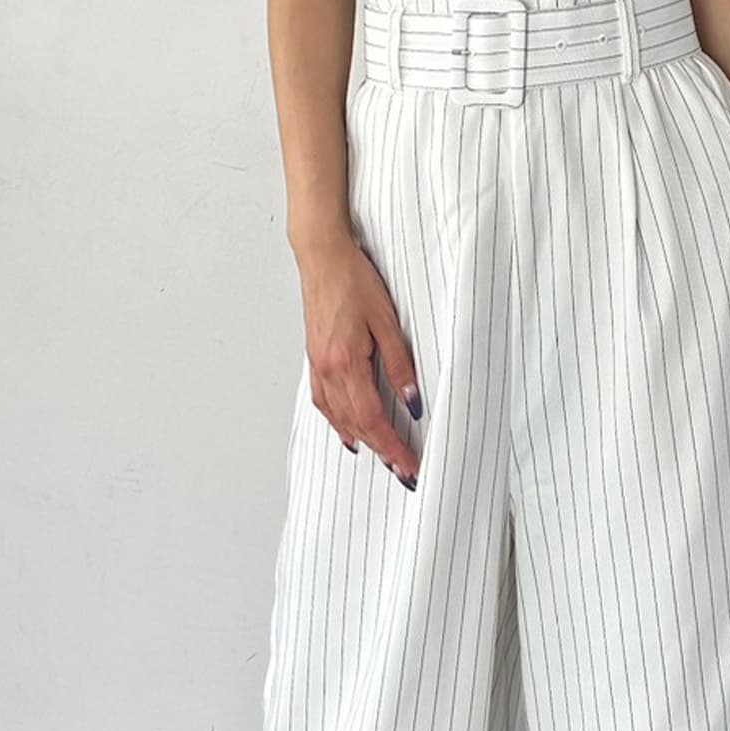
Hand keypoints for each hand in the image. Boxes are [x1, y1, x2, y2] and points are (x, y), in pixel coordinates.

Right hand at [298, 236, 423, 489]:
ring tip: (382, 458)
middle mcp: (329, 370)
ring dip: (361, 441)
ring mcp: (318, 365)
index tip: (410, 466)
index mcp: (347, 363)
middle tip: (404, 472)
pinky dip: (338, 421)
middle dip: (382, 452)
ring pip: (338, 417)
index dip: (393, 446)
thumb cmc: (354, 281)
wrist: (322, 258)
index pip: (374, 419)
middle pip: (356, 424)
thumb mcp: (386, 321)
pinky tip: (348, 430)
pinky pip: (324, 402)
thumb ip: (400, 365)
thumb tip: (413, 402)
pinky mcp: (315, 358)